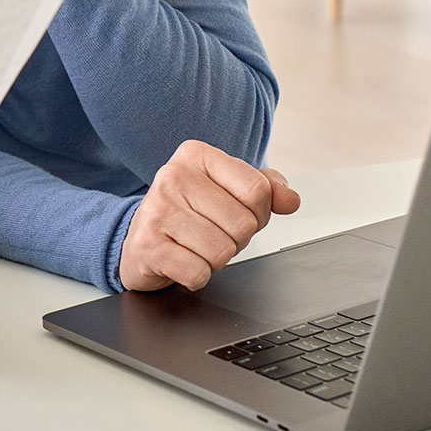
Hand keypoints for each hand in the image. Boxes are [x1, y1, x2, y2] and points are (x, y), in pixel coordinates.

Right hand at [119, 139, 300, 292]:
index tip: (234, 211)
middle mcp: (172, 176)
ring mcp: (157, 210)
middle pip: (243, 224)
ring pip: (223, 251)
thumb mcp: (227, 190)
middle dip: (236, 238)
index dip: (258, 212)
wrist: (140, 239)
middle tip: (210, 231)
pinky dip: (196, 275)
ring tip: (194, 245)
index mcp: (196, 155)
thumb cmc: (189, 212)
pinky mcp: (148, 245)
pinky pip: (199, 272)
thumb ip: (265, 188)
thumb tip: (290, 200)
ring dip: (215, 258)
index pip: (257, 189)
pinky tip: (181, 260)